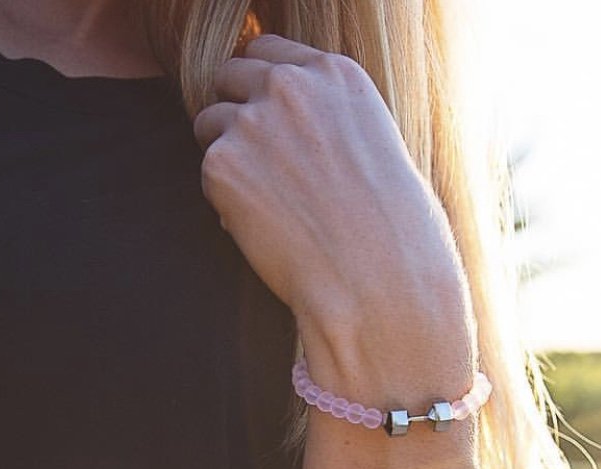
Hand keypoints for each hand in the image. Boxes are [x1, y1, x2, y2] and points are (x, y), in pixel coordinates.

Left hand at [192, 35, 473, 390]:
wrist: (378, 285)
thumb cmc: (393, 236)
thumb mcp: (376, 151)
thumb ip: (328, 121)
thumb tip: (284, 127)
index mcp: (336, 75)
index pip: (271, 51)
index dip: (264, 88)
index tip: (272, 121)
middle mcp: (292, 86)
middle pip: (230, 75)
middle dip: (239, 114)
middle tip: (263, 169)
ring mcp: (253, 122)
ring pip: (210, 122)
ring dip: (229, 158)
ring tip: (272, 206)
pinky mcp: (223, 165)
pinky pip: (207, 175)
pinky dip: (227, 204)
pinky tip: (269, 232)